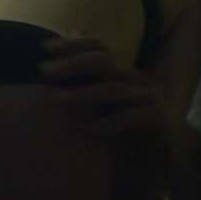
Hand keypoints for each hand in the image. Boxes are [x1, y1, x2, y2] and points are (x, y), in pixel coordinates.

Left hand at [39, 36, 174, 146]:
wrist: (153, 155)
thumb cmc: (117, 126)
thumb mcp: (96, 100)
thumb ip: (80, 81)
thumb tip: (49, 63)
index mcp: (120, 71)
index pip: (98, 47)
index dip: (74, 43)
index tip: (44, 47)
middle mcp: (134, 79)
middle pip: (103, 61)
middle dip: (72, 64)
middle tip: (43, 71)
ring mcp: (147, 98)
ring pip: (113, 89)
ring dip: (82, 93)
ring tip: (55, 99)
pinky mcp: (157, 119)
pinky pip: (130, 118)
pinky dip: (106, 123)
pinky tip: (84, 128)